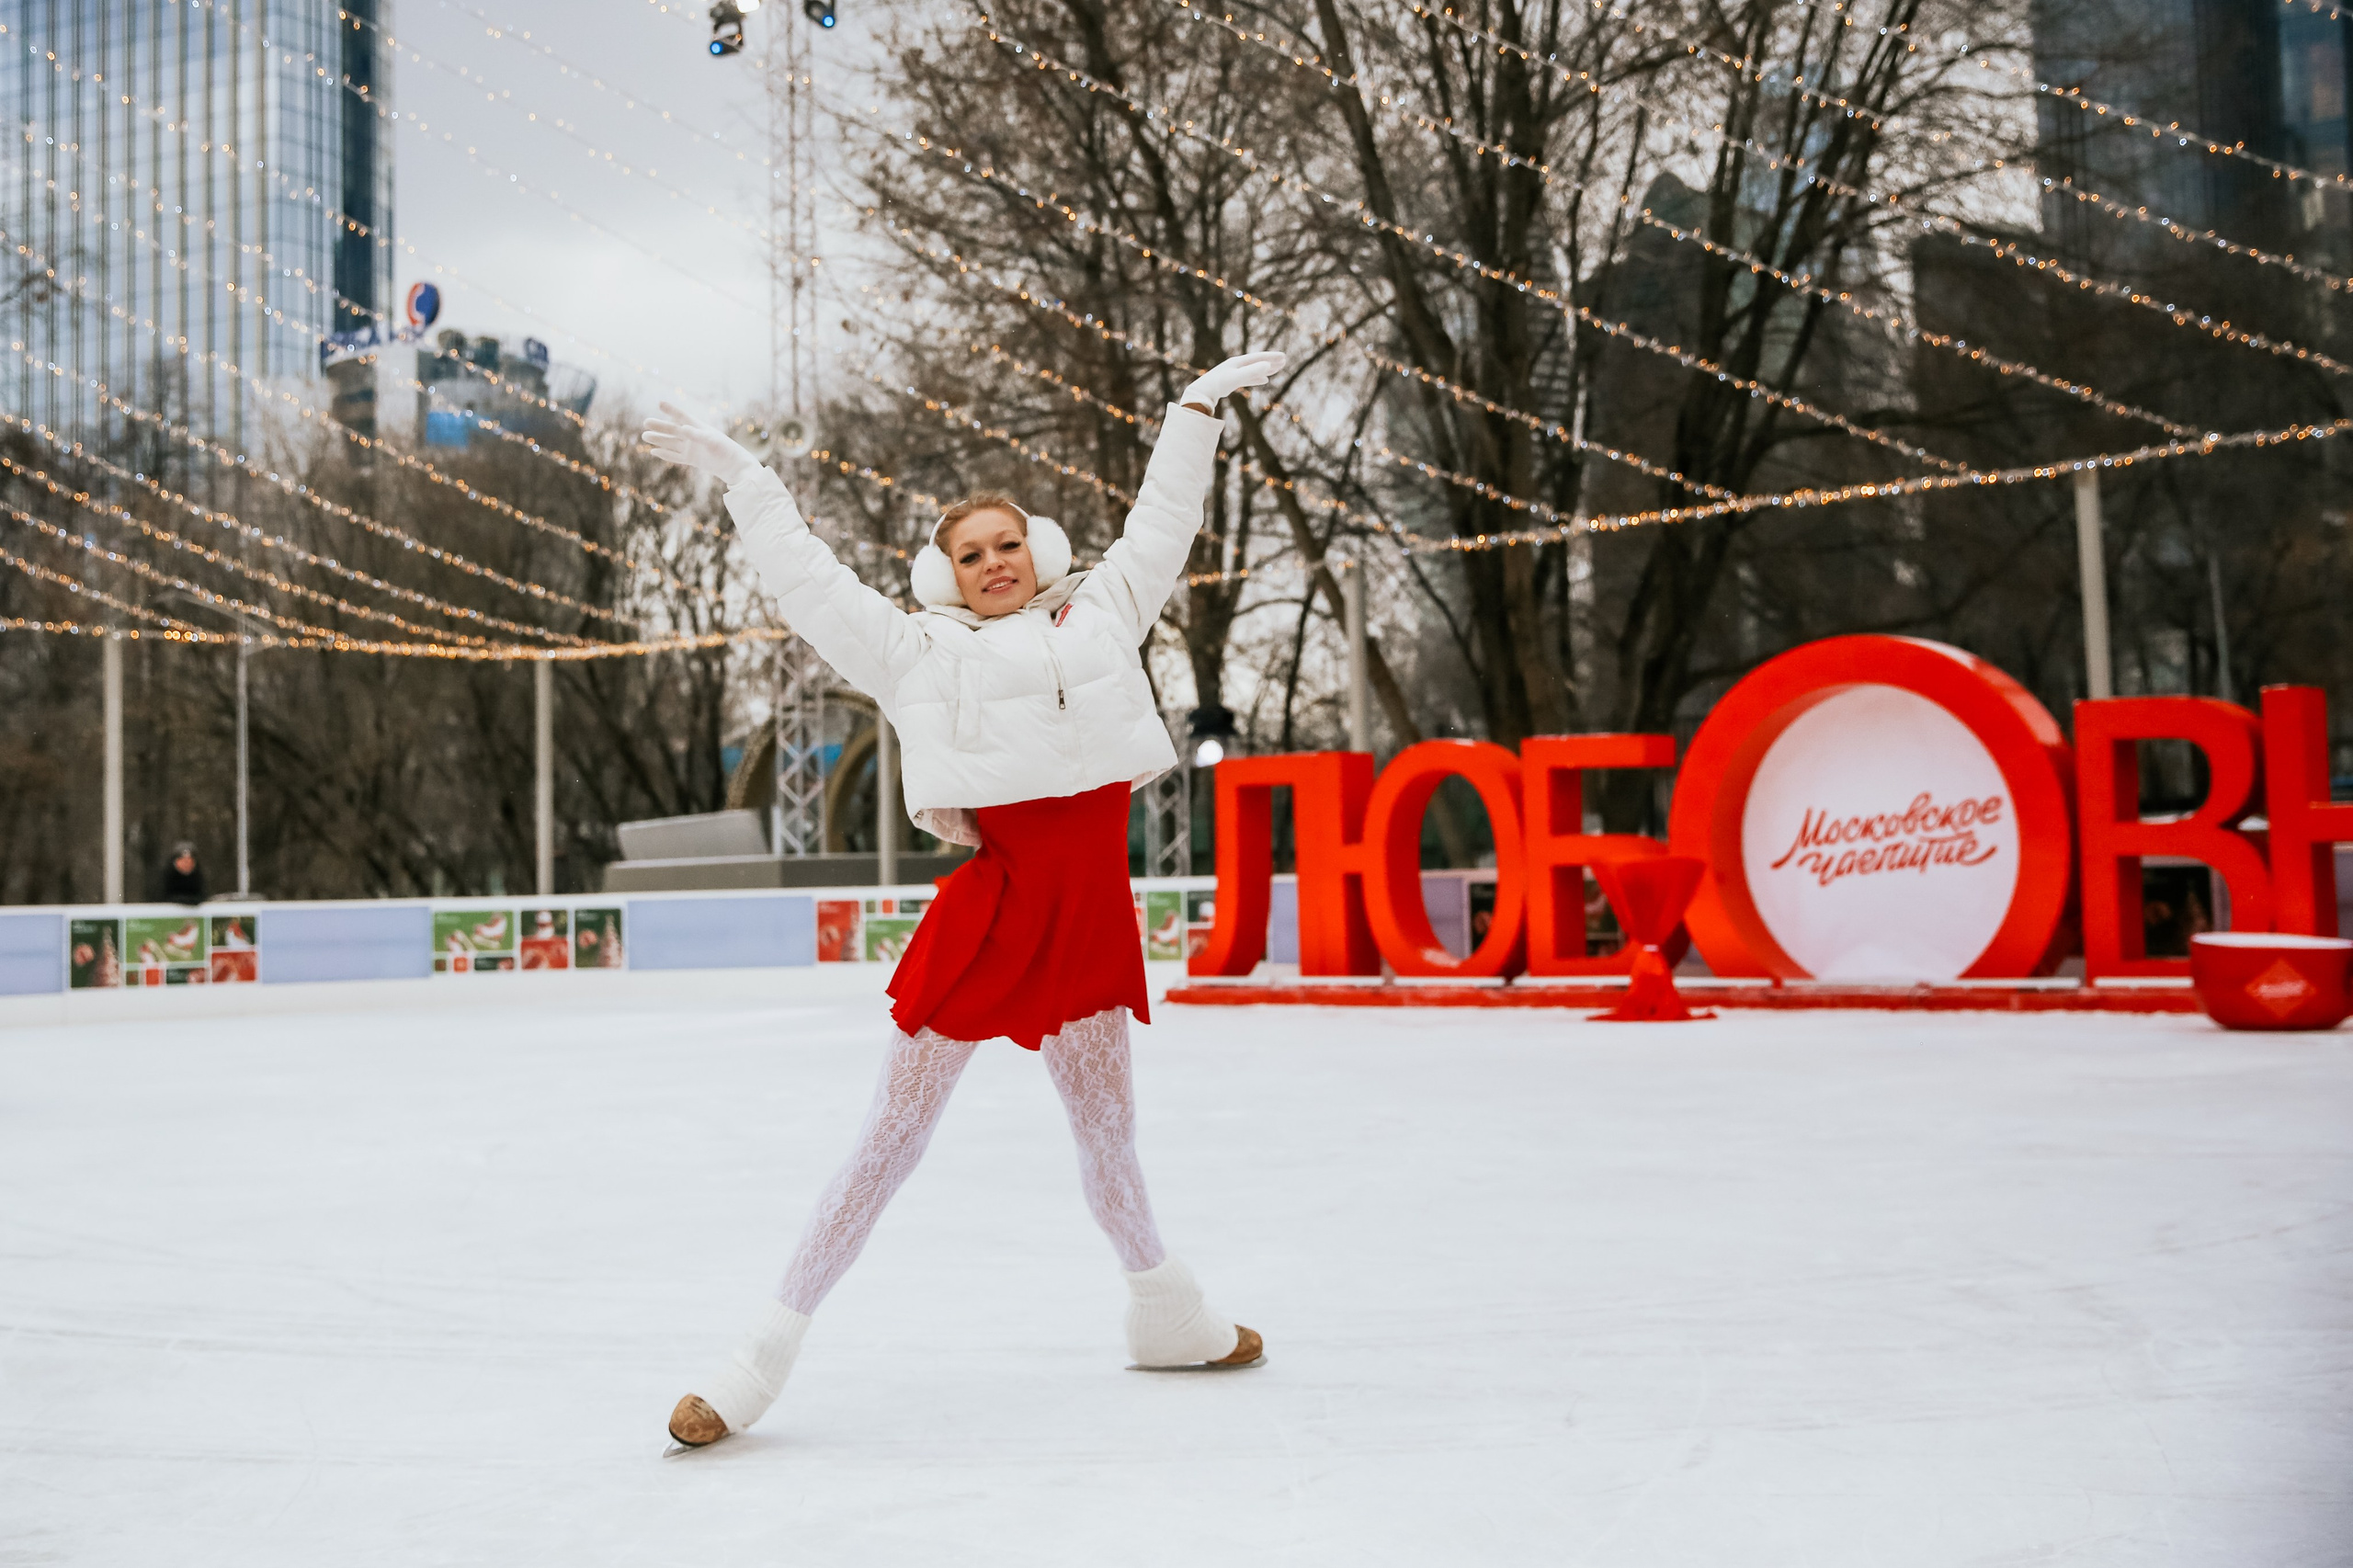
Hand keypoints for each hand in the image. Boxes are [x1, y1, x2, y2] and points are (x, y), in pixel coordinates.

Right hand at [642, 402, 765, 488]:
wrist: (733, 466)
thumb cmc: (724, 449)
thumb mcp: (711, 440)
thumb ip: (696, 434)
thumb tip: (682, 428)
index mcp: (698, 427)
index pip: (681, 416)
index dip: (671, 410)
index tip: (659, 403)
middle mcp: (693, 436)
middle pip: (672, 429)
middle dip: (659, 426)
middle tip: (645, 422)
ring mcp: (691, 448)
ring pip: (671, 443)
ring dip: (658, 439)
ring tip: (645, 436)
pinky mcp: (692, 459)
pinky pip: (675, 456)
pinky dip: (664, 454)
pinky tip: (653, 451)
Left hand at [1179, 351, 1286, 412]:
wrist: (1202, 393)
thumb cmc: (1218, 385)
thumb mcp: (1236, 378)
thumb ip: (1252, 372)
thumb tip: (1268, 365)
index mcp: (1238, 362)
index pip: (1258, 357)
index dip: (1271, 357)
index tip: (1284, 357)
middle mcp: (1236, 365)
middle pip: (1257, 362)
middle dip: (1271, 361)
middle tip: (1284, 361)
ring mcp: (1233, 373)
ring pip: (1253, 370)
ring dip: (1266, 369)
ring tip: (1277, 369)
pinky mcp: (1231, 381)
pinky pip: (1248, 378)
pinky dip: (1258, 378)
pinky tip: (1264, 380)